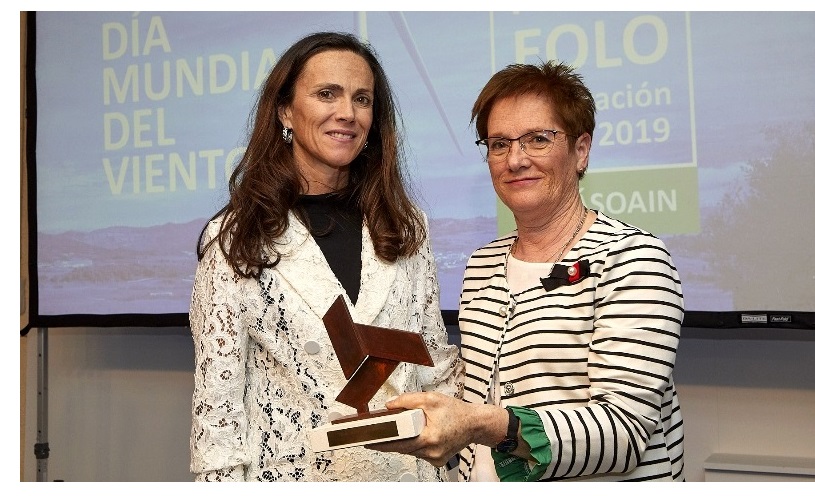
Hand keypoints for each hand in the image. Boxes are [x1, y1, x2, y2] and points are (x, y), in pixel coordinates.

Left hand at [366, 391, 502, 466]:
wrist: (475, 423)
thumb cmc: (457, 412)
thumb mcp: (431, 399)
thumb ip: (408, 400)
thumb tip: (390, 405)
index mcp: (429, 439)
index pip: (398, 444)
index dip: (381, 443)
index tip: (368, 441)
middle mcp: (431, 453)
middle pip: (402, 448)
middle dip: (390, 440)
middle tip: (377, 433)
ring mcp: (434, 459)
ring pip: (410, 451)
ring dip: (403, 441)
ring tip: (398, 429)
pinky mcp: (436, 460)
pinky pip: (419, 452)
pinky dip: (414, 444)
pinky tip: (415, 434)